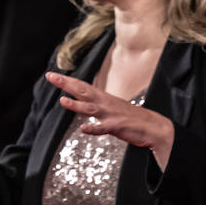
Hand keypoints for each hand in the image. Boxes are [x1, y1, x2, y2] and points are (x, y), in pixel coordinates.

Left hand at [47, 72, 175, 166]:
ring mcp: (111, 115)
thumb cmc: (134, 118)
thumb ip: (98, 106)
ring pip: (91, 108)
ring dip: (77, 105)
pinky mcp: (117, 127)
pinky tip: (83, 129)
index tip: (52, 75)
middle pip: (83, 91)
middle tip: (51, 77)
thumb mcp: (114, 108)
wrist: (155, 127)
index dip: (67, 81)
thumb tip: (83, 103)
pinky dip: (93, 128)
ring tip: (63, 101)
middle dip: (66, 84)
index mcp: (105, 99)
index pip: (83, 87)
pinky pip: (103, 128)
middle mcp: (106, 104)